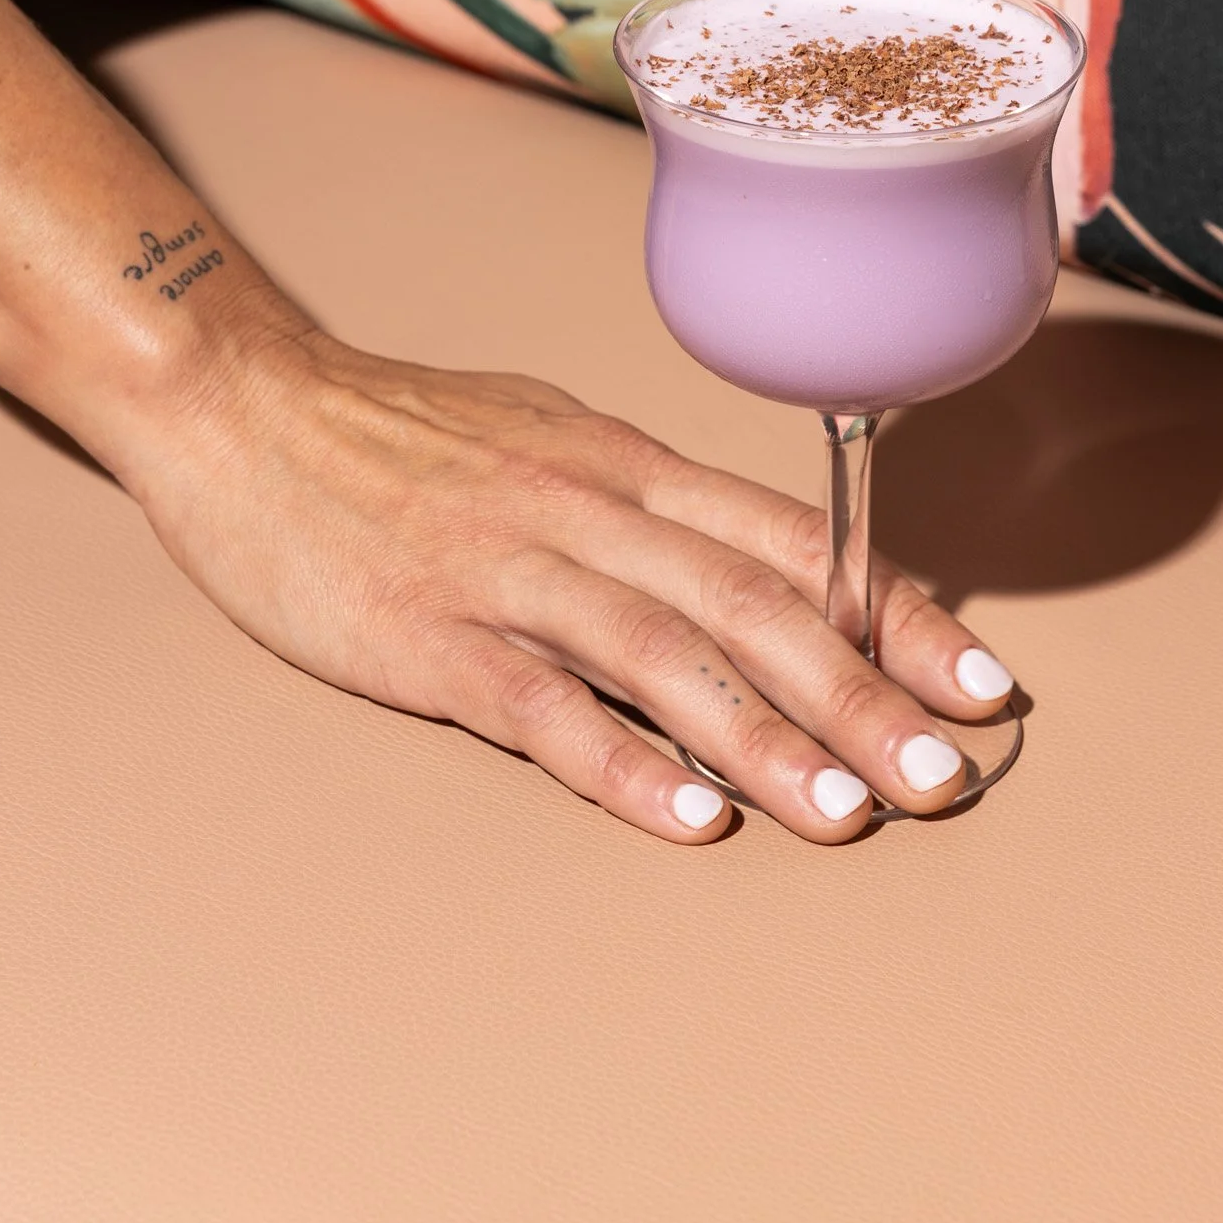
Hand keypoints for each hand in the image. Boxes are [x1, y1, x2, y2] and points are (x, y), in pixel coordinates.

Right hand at [129, 326, 1016, 844]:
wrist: (243, 404)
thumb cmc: (398, 431)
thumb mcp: (545, 436)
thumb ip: (642, 504)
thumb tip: (751, 566)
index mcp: (622, 464)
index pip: (790, 538)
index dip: (895, 611)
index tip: (979, 682)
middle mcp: (586, 509)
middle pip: (751, 602)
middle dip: (861, 692)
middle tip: (945, 777)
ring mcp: (507, 569)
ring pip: (664, 654)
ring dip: (767, 738)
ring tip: (852, 814)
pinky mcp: (426, 633)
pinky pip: (539, 704)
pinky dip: (618, 762)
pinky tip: (686, 819)